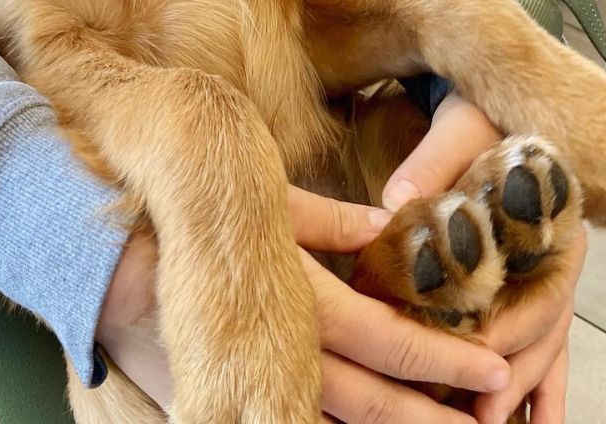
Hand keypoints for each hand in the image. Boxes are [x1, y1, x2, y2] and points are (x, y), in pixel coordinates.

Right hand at [96, 185, 510, 420]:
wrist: (109, 254)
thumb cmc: (195, 212)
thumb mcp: (267, 204)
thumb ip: (329, 221)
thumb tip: (387, 227)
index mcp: (298, 294)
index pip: (389, 338)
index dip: (446, 359)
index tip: (496, 370)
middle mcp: (280, 347)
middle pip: (373, 402)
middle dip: (438, 420)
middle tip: (496, 423)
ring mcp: (252, 380)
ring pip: (337, 422)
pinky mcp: (225, 399)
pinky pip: (293, 418)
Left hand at [382, 89, 581, 423]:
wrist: (495, 105)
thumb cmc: (477, 118)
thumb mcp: (460, 129)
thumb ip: (433, 163)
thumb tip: (395, 199)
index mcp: (551, 221)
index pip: (537, 291)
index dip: (505, 329)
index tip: (470, 355)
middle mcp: (557, 258)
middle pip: (542, 332)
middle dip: (510, 375)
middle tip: (477, 413)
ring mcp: (545, 278)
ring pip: (543, 347)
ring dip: (520, 391)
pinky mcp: (527, 287)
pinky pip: (540, 345)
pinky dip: (534, 386)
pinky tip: (518, 420)